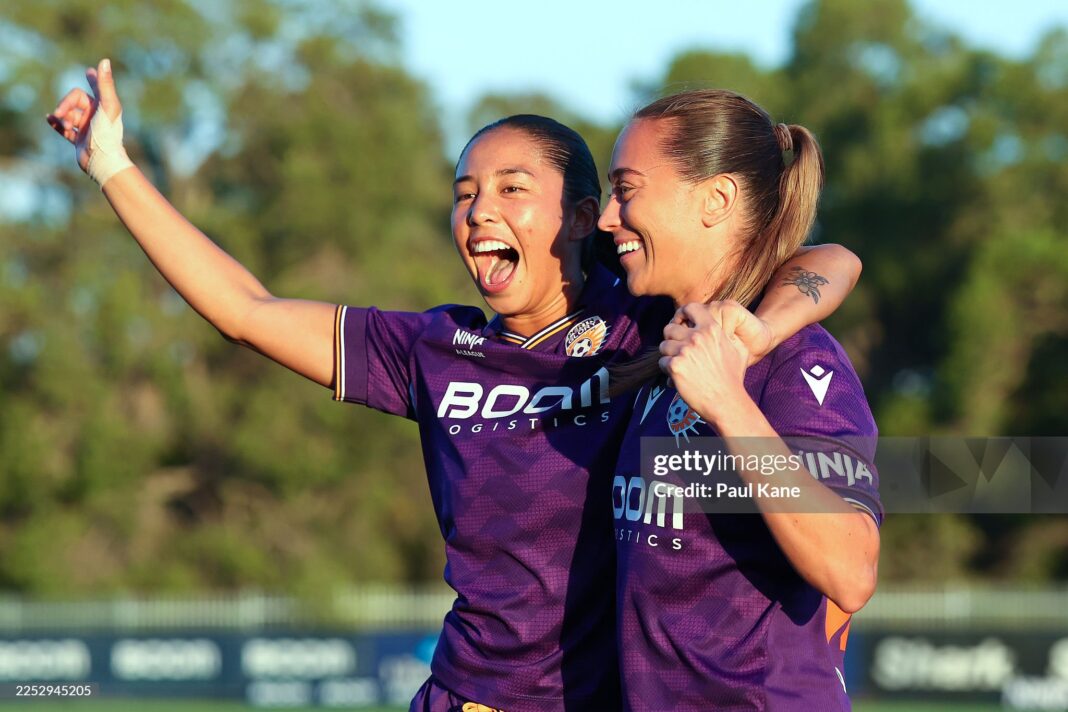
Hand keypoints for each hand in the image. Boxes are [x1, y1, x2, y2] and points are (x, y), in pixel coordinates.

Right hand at [46, 58, 125, 177]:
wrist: (102, 160)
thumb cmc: (107, 132)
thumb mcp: (107, 106)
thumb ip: (105, 84)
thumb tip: (103, 61)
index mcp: (103, 106)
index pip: (95, 87)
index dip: (93, 80)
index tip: (89, 72)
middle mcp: (96, 115)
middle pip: (74, 101)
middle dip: (65, 105)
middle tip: (61, 114)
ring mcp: (87, 127)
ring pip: (68, 115)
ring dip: (62, 117)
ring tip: (65, 126)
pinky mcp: (79, 140)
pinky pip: (64, 128)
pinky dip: (56, 123)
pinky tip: (49, 119)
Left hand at [658, 302, 759, 424]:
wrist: (727, 401)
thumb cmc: (733, 377)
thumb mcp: (737, 348)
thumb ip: (726, 334)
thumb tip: (727, 326)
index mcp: (711, 329)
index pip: (689, 307)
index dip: (681, 314)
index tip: (680, 323)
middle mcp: (697, 337)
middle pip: (669, 328)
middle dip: (671, 340)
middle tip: (679, 352)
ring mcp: (684, 351)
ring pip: (663, 346)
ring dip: (669, 356)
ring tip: (681, 367)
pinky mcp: (675, 366)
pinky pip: (662, 362)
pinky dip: (668, 371)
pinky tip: (679, 378)